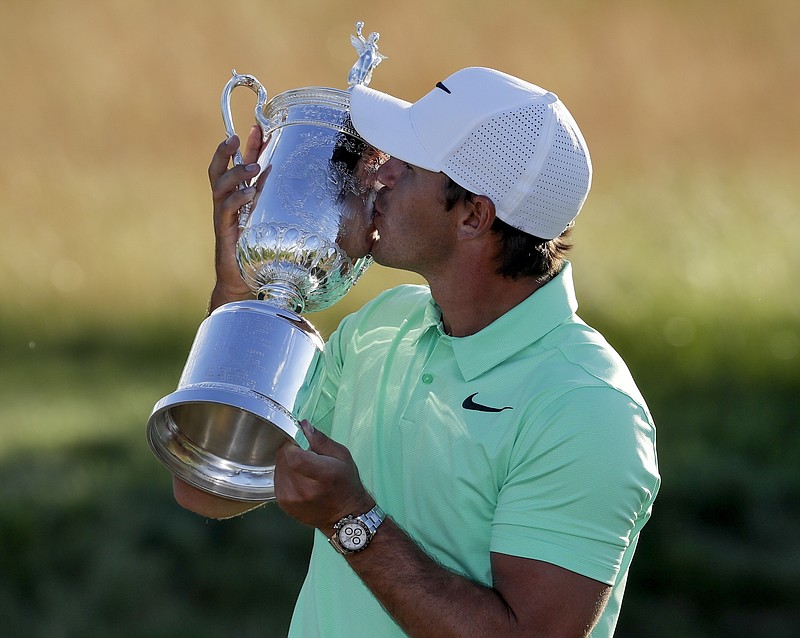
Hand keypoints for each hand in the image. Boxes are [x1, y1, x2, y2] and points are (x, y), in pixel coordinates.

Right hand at [206, 125, 267, 310]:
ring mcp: (223, 218)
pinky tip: (250, 193)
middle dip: (226, 152)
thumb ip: (278, 204)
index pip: (238, 165)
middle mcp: (227, 204)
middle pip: (218, 170)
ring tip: (254, 167)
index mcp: (238, 199)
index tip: (256, 126)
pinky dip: (238, 198)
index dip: (246, 146)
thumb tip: (304, 187)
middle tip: (238, 139)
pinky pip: (226, 209)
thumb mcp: (271, 222)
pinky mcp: (225, 232)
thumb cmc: (258, 252)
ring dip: (236, 173)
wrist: (243, 282)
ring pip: (220, 186)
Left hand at [274, 421, 373, 531]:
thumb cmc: (346, 485)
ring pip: (278, 466)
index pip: (294, 456)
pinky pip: (277, 478)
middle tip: (306, 455)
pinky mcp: (283, 503)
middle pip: (284, 458)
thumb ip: (321, 440)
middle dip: (291, 450)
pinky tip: (299, 478)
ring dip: (287, 462)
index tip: (300, 442)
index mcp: (323, 475)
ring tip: (304, 469)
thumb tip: (303, 425)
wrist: (345, 517)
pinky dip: (285, 473)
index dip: (293, 443)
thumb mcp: (342, 456)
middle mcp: (304, 490)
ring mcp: (291, 499)